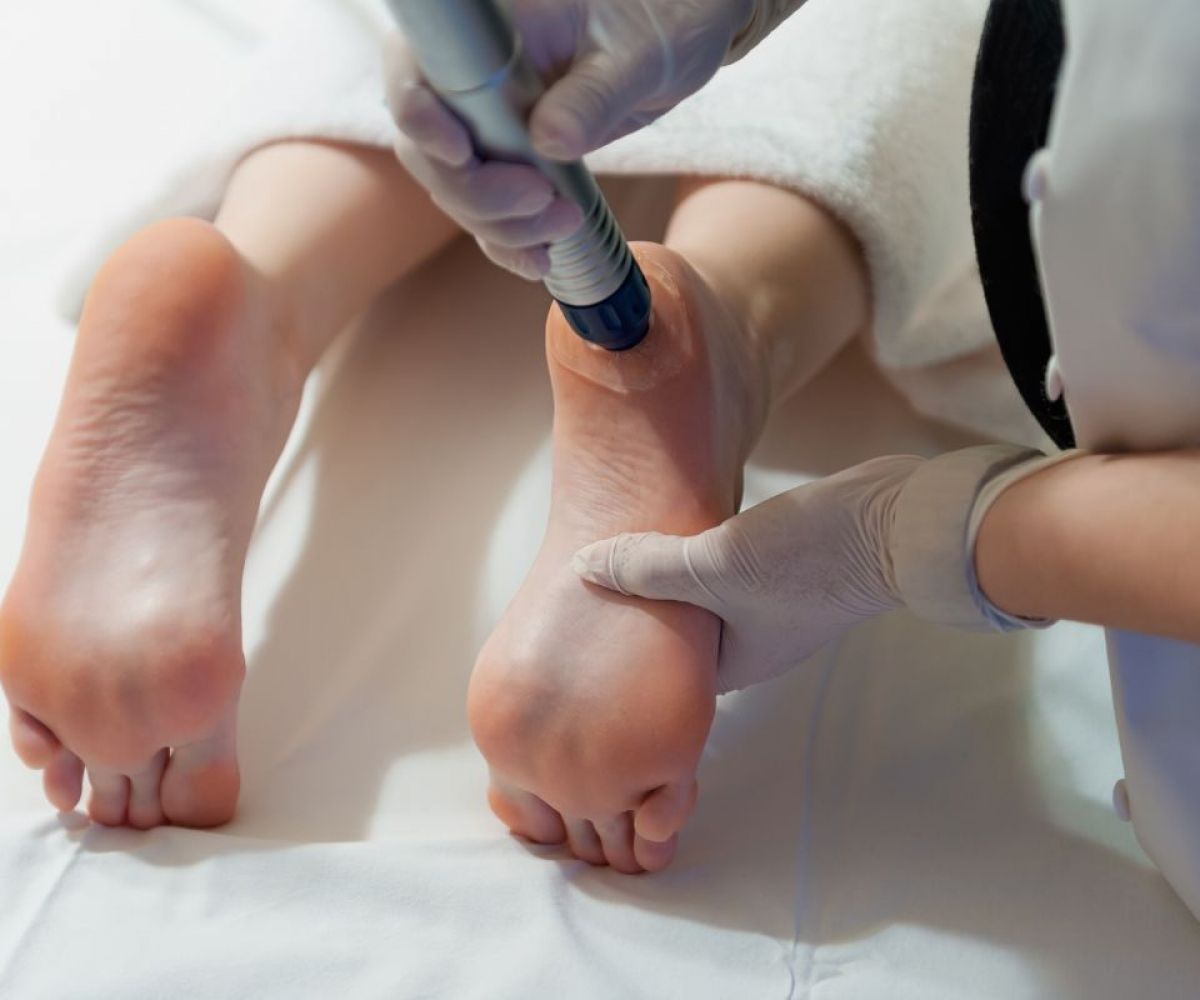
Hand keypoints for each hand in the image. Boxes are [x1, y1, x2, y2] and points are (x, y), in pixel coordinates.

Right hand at [384, 0, 763, 279]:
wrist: (676, 34)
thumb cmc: (658, 19)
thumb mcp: (637, 54)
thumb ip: (593, 94)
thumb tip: (548, 140)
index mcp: (489, 29)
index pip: (413, 68)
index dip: (419, 116)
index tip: (463, 154)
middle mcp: (472, 76)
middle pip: (428, 147)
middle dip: (476, 191)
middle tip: (542, 200)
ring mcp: (487, 122)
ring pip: (456, 188)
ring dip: (501, 224)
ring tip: (563, 223)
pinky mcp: (509, 158)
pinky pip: (488, 210)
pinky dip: (510, 240)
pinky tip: (541, 257)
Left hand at [573, 447, 1060, 693]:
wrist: (891, 523)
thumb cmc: (803, 561)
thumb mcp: (710, 564)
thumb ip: (646, 567)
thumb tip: (584, 567)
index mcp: (737, 664)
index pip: (670, 680)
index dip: (630, 665)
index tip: (589, 642)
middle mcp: (759, 644)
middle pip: (687, 641)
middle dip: (648, 621)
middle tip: (596, 595)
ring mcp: (780, 610)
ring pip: (710, 605)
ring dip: (676, 586)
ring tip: (627, 558)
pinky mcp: (795, 572)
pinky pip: (734, 576)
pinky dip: (704, 564)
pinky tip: (684, 533)